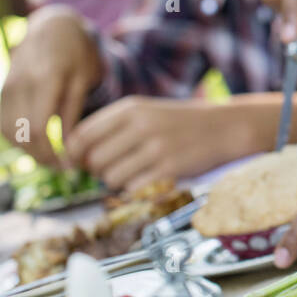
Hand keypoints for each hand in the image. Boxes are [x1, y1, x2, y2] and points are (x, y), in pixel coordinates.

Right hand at [0, 6, 103, 165]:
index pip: (37, 130)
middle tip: (63, 167)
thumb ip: (74, 112)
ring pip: (8, 133)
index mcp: (43, 80)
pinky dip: (18, 139)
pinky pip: (4, 124)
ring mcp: (7, 87)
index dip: (51, 154)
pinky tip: (39, 144)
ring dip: (27, 151)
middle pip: (20, 136)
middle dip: (41, 158)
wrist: (52, 27)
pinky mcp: (2, 91)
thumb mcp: (83, 79)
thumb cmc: (76, 53)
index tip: (70, 165)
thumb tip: (70, 148)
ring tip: (52, 158)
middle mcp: (19, 84)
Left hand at [66, 97, 239, 192]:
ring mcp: (156, 148)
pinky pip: (132, 188)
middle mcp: (141, 126)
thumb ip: (109, 127)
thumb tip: (74, 155)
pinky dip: (133, 188)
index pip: (81, 135)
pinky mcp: (169, 169)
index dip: (74, 154)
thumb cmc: (176, 122)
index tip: (80, 161)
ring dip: (114, 181)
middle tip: (108, 169)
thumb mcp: (143, 112)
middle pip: (93, 160)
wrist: (223, 127)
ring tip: (129, 173)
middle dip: (95, 171)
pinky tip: (145, 178)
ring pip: (110, 177)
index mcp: (130, 109)